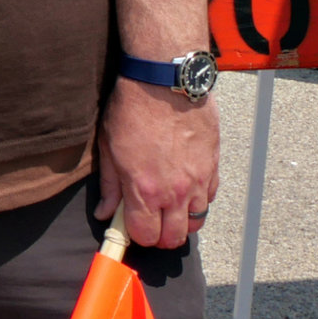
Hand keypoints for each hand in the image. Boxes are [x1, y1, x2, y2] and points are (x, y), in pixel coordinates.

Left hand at [97, 75, 218, 247]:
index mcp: (145, 189)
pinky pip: (208, 199)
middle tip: (151, 220)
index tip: (132, 225)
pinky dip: (197, 201)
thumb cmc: (132, 108)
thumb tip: (104, 213)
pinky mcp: (212, 167)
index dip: (137, 236)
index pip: (146, 236)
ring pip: (196, 223)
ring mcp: (197, 181)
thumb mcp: (108, 146)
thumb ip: (109, 185)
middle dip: (160, 235)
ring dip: (181, 221)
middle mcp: (175, 192)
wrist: (164, 80)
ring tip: (168, 206)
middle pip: (174, 238)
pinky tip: (184, 188)